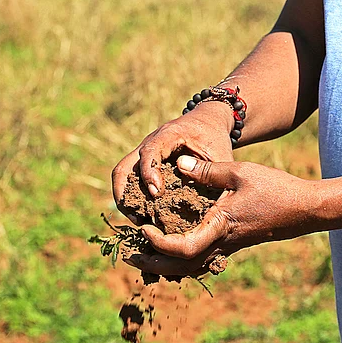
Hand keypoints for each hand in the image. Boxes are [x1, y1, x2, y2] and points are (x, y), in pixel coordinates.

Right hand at [112, 101, 234, 223]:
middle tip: (139, 218)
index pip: (150, 151)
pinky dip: (132, 198)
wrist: (207, 121)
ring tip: (139, 221)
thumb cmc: (214, 138)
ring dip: (125, 199)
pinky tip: (144, 216)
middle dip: (125, 194)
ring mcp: (144, 153)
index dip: (149, 173)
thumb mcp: (219, 155)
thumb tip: (205, 204)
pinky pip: (129, 180)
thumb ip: (212, 175)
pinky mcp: (144, 163)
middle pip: (124, 167)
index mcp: (169, 135)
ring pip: (122, 175)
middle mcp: (150, 143)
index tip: (157, 193)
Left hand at [123, 155, 324, 275]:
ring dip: (166, 262)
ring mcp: (228, 246)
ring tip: (145, 252)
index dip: (159, 244)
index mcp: (220, 227)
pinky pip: (203, 257)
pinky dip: (183, 257)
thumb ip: (209, 170)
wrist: (305, 208)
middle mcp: (222, 242)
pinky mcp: (234, 243)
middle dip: (154, 262)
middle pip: (182, 267)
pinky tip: (175, 245)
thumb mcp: (240, 172)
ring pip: (192, 266)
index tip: (144, 229)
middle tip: (131, 253)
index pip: (183, 249)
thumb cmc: (276, 189)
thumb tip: (180, 163)